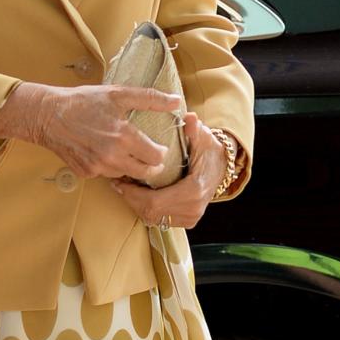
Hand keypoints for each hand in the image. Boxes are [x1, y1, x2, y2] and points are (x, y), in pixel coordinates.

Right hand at [31, 83, 185, 180]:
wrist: (48, 116)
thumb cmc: (83, 101)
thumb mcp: (118, 94)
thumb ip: (150, 98)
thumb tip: (176, 101)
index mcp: (124, 137)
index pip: (156, 157)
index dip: (162, 153)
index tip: (160, 148)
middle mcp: (112, 157)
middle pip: (145, 173)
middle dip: (152, 166)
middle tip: (151, 157)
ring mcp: (98, 168)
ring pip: (126, 175)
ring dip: (130, 167)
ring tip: (128, 153)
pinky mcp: (86, 173)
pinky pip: (105, 175)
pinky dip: (109, 167)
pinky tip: (105, 154)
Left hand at [109, 112, 226, 229]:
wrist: (222, 168)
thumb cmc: (209, 152)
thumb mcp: (203, 138)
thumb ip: (194, 129)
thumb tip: (189, 118)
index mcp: (193, 191)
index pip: (154, 201)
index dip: (133, 194)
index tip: (119, 181)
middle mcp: (192, 209)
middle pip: (150, 212)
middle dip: (130, 199)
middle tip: (117, 183)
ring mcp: (191, 218)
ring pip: (153, 218)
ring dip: (135, 204)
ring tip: (124, 188)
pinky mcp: (188, 221)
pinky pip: (160, 220)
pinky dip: (145, 209)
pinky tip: (137, 195)